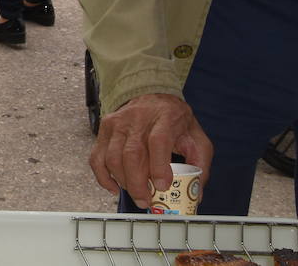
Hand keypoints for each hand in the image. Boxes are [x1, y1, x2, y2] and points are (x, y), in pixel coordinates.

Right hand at [88, 93, 212, 207]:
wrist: (152, 96)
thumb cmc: (175, 121)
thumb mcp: (197, 138)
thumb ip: (200, 164)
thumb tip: (195, 194)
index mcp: (165, 118)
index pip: (158, 141)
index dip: (159, 167)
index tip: (163, 187)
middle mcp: (137, 119)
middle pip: (131, 154)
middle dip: (138, 183)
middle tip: (146, 201)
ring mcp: (117, 123)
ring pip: (113, 158)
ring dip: (123, 182)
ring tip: (136, 195)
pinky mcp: (104, 129)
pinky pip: (97, 157)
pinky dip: (103, 176)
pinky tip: (115, 187)